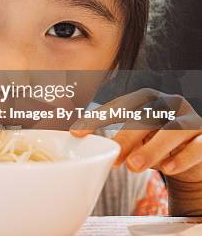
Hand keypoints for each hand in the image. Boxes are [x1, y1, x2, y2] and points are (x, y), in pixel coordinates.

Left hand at [70, 88, 200, 182]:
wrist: (194, 157)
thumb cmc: (157, 142)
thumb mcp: (136, 137)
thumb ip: (116, 136)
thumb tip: (83, 142)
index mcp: (149, 98)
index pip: (122, 103)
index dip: (99, 117)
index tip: (77, 133)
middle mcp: (171, 103)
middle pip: (147, 115)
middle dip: (127, 137)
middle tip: (115, 159)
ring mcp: (192, 119)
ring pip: (173, 129)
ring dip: (151, 149)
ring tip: (133, 167)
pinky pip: (198, 146)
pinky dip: (182, 157)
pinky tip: (166, 169)